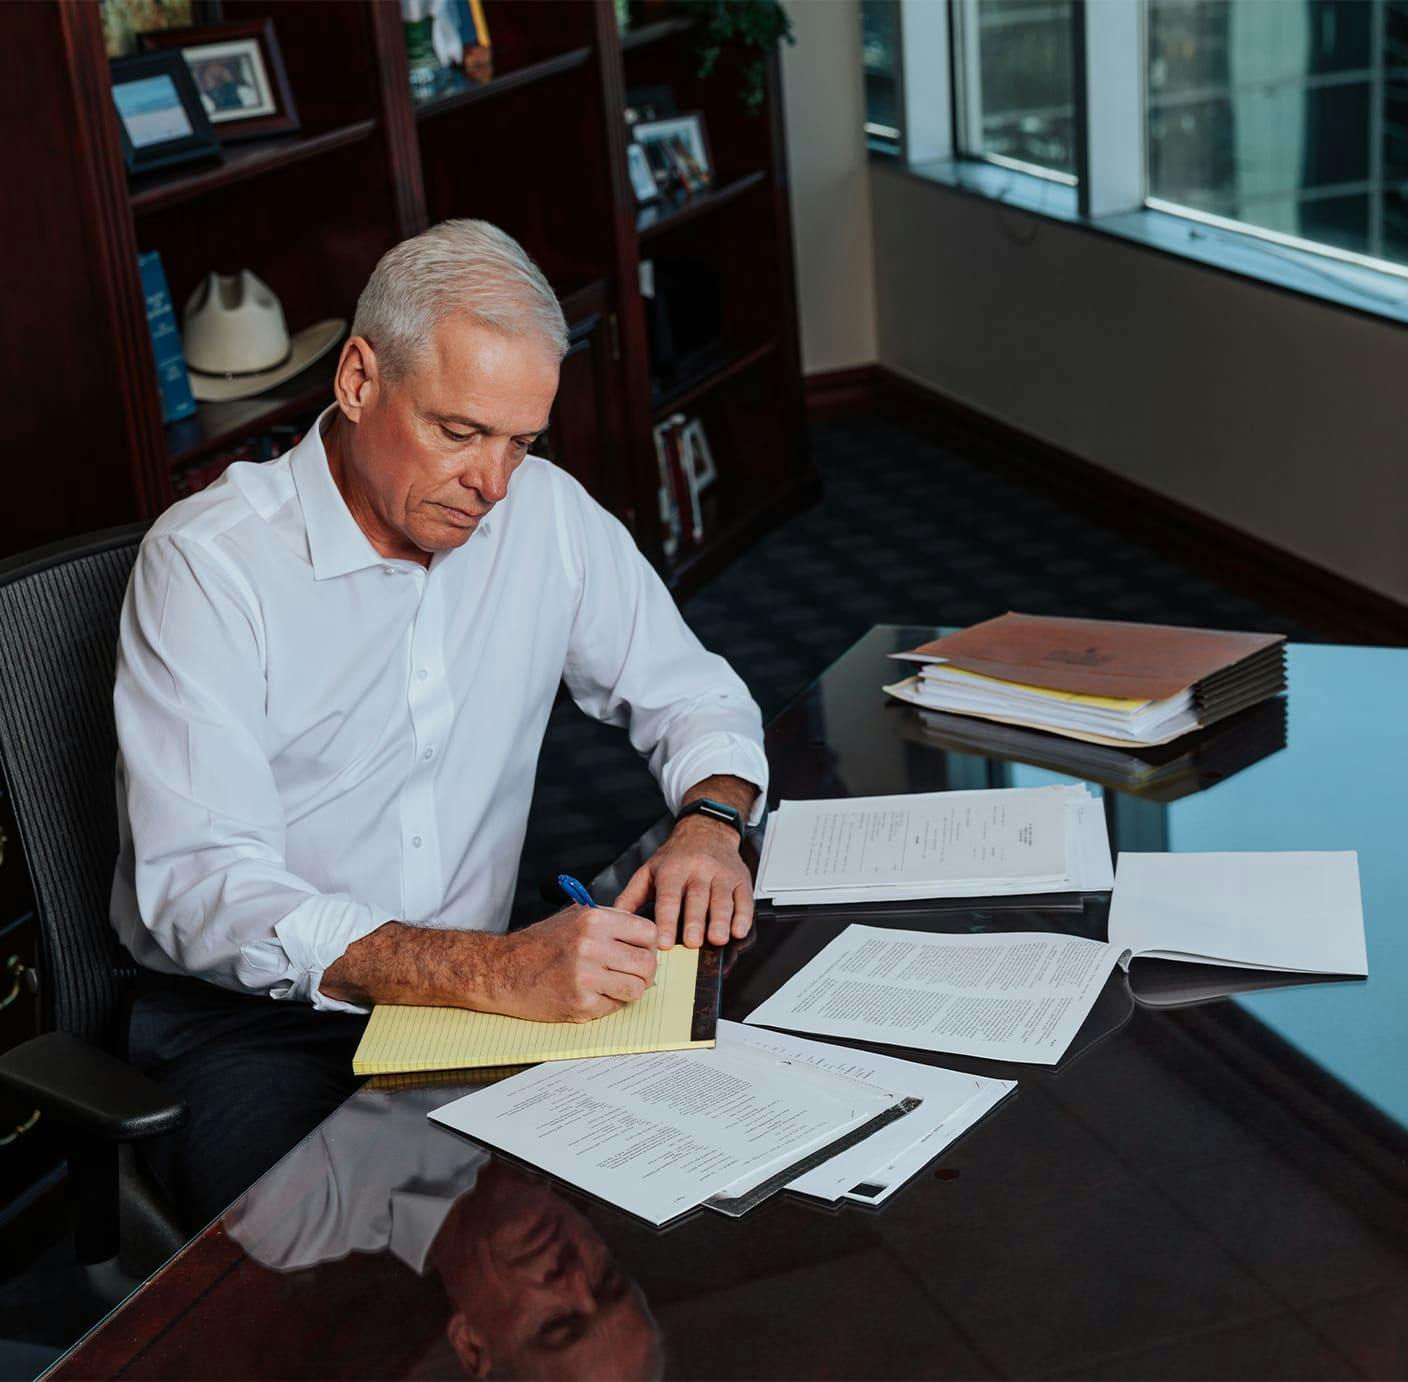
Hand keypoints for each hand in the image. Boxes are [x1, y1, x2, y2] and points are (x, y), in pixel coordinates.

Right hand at [497, 905, 657, 1022]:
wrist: (502, 970)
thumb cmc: (539, 943)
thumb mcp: (575, 916)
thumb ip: (611, 921)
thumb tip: (646, 935)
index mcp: (594, 920)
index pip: (648, 932)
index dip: (649, 944)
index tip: (642, 950)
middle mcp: (592, 947)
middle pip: (647, 963)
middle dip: (644, 971)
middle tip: (633, 972)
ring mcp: (586, 978)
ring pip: (636, 989)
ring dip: (630, 989)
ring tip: (614, 985)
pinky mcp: (580, 1004)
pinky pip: (615, 1007)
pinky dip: (609, 1003)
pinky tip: (593, 994)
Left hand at [613, 815, 753, 948]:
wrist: (707, 829)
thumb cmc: (676, 856)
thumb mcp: (649, 870)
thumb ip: (632, 896)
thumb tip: (614, 918)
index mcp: (672, 869)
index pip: (668, 897)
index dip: (666, 920)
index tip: (664, 942)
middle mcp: (698, 869)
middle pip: (696, 898)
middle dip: (695, 922)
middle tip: (693, 943)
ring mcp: (721, 873)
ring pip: (722, 899)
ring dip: (721, 920)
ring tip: (717, 939)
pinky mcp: (741, 879)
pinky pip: (744, 899)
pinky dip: (743, 916)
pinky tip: (738, 929)